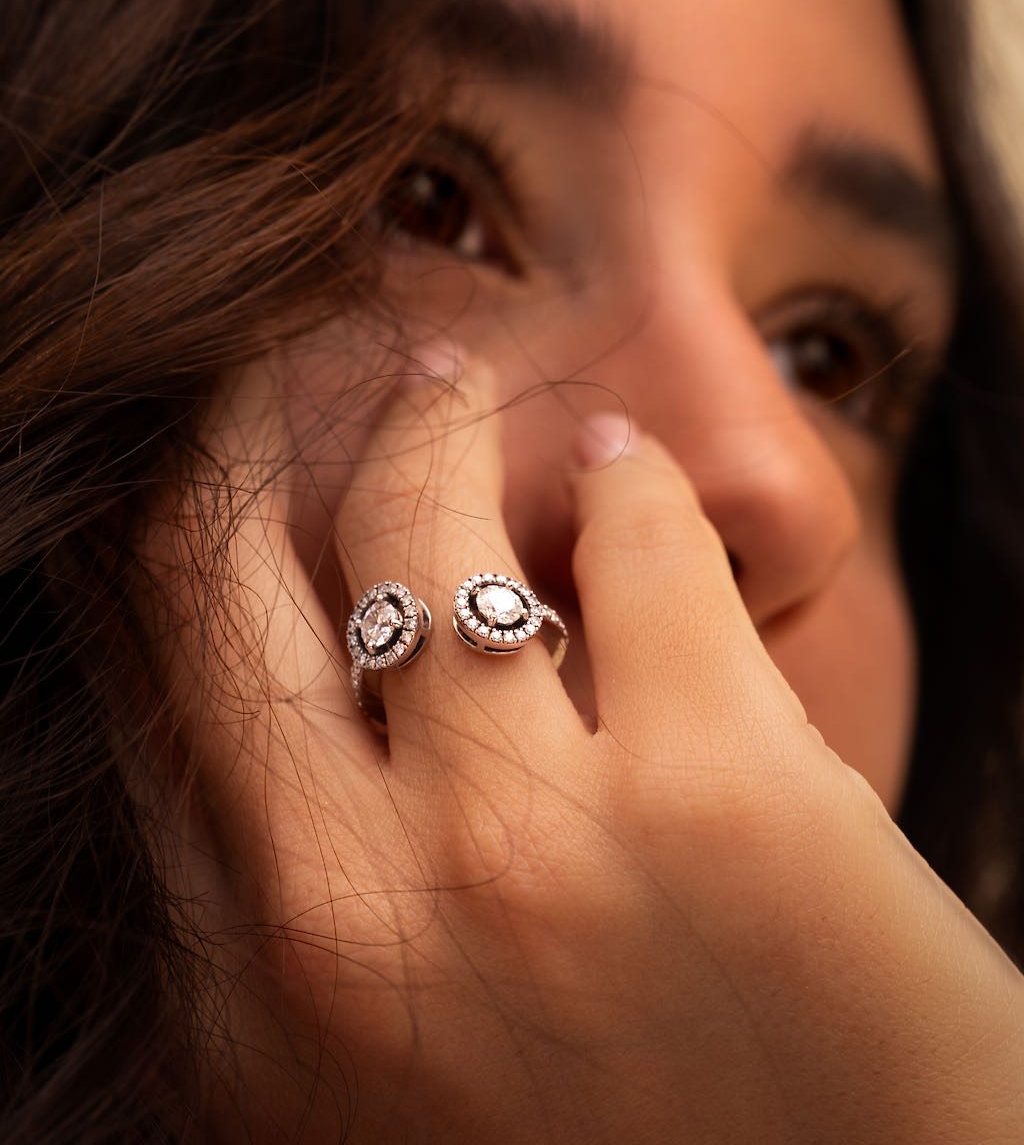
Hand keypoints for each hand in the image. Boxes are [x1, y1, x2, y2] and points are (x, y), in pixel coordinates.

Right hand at [139, 350, 1023, 1143]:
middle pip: (207, 579)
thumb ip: (310, 891)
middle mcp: (347, 921)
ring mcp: (527, 849)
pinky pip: (634, 541)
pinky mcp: (721, 793)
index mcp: (251, 1002)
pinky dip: (629, 483)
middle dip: (220, 430)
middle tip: (252, 367)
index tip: (182, 480)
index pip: (144, 695)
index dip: (148, 556)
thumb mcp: (386, 1059)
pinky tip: (625, 470)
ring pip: (412, 521)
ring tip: (440, 379)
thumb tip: (284, 678)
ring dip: (421, 420)